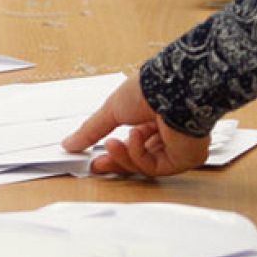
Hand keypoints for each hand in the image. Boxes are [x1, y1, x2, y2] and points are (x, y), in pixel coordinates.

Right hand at [62, 75, 210, 175]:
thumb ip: (91, 130)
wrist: (169, 88)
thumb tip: (70, 143)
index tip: (96, 159)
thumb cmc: (149, 88)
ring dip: (124, 156)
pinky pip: (155, 168)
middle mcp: (169, 134)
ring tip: (112, 143)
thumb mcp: (111, 108)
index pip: (134, 144)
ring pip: (145, 167)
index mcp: (155, 119)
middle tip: (98, 163)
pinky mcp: (186, 157)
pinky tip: (135, 137)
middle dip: (117, 161)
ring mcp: (179, 147)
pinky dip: (139, 155)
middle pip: (139, 160)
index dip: (115, 153)